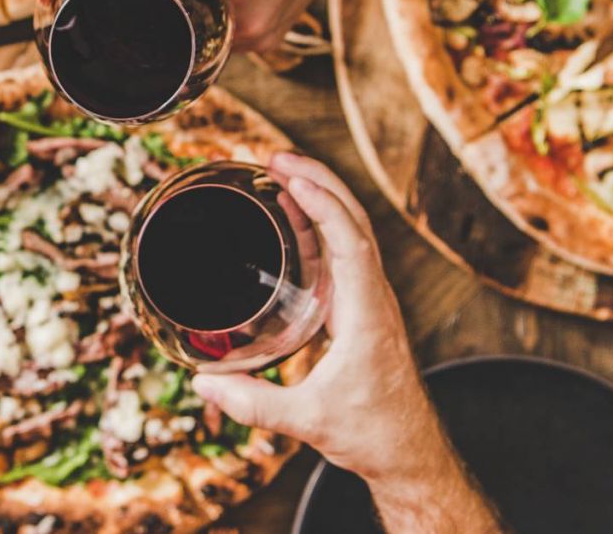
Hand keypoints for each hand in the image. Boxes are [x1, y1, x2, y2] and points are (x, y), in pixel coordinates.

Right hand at [190, 153, 443, 481]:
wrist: (410, 453)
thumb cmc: (372, 435)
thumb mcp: (307, 422)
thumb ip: (253, 404)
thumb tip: (203, 385)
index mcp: (368, 317)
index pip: (352, 243)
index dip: (324, 204)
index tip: (292, 176)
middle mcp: (375, 300)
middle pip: (356, 223)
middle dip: (320, 182)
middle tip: (276, 159)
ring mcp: (372, 303)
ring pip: (354, 234)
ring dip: (323, 198)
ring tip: (283, 173)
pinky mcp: (364, 311)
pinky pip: (346, 254)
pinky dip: (322, 227)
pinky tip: (295, 220)